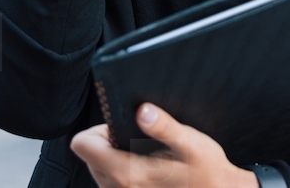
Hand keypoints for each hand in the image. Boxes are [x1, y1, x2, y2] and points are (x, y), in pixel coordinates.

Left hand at [70, 103, 258, 187]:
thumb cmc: (205, 170)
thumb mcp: (189, 143)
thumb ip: (164, 126)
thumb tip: (142, 110)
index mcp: (127, 173)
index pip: (83, 145)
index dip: (98, 130)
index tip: (122, 126)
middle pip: (89, 155)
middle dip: (108, 142)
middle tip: (140, 139)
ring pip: (98, 168)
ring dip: (115, 156)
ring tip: (146, 154)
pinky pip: (109, 181)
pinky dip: (122, 170)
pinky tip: (148, 167)